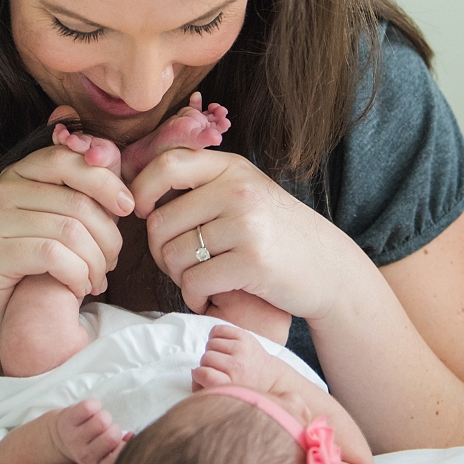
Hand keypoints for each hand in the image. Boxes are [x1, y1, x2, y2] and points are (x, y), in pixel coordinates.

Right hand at [0, 106, 132, 342]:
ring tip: (98, 279)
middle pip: (76, 201)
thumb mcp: (72, 219)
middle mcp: (0, 190)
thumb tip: (109, 151)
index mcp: (20, 173)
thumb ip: (90, 184)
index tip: (129, 208)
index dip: (105, 181)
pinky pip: (52, 254)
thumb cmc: (46, 264)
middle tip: (112, 262)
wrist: (6, 313)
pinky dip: (77, 274)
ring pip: (69, 230)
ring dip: (96, 262)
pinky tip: (79, 287)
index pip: (67, 160)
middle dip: (108, 237)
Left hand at [51, 398, 128, 463]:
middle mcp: (85, 456)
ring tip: (99, 421)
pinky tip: (91, 411)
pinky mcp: (67, 421)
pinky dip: (95, 405)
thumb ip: (123, 447)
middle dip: (114, 429)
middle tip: (107, 430)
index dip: (125, 447)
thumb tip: (131, 436)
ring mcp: (74, 438)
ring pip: (102, 421)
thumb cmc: (94, 444)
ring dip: (105, 417)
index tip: (121, 442)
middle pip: (112, 436)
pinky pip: (88, 407)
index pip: (119, 459)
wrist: (60, 439)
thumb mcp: (108, 453)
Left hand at [129, 146, 364, 321]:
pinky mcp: (252, 262)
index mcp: (231, 167)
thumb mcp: (243, 191)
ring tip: (199, 279)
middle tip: (180, 264)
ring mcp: (246, 225)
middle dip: (160, 250)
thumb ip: (200, 184)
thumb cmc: (275, 232)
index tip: (144, 213)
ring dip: (178, 277)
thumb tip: (132, 187)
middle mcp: (238, 190)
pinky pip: (194, 282)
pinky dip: (194, 297)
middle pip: (161, 222)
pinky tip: (208, 298)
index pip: (166, 165)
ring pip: (174, 255)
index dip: (141, 191)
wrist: (330, 269)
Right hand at [192, 322, 289, 393]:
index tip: (205, 379)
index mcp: (234, 383)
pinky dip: (215, 337)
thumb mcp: (225, 395)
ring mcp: (242, 348)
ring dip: (212, 351)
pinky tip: (224, 346)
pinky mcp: (245, 336)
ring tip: (222, 358)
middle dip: (207, 364)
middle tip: (217, 369)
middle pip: (204, 358)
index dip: (199, 376)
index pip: (204, 374)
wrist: (270, 377)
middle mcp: (239, 365)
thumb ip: (204, 388)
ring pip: (210, 344)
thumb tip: (194, 372)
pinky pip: (217, 330)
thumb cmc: (242, 387)